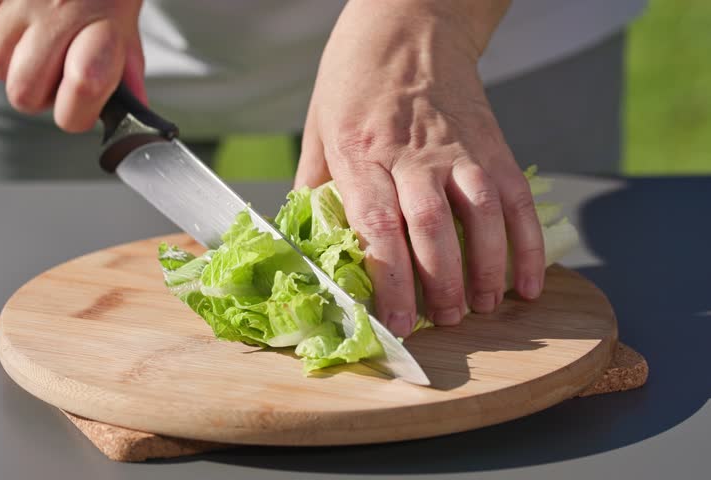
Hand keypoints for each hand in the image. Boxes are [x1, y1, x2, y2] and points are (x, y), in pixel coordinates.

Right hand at [0, 0, 144, 131]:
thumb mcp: (125, 26)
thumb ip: (127, 72)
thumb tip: (132, 112)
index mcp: (104, 24)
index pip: (85, 87)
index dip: (76, 113)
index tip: (77, 108)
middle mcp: (61, 9)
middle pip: (25, 92)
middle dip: (36, 93)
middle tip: (52, 68)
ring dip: (10, 62)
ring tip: (33, 38)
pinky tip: (13, 20)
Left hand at [295, 0, 544, 335]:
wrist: (409, 20)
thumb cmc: (355, 75)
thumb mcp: (319, 125)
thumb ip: (316, 184)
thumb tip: (311, 239)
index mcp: (360, 151)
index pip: (376, 223)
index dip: (389, 278)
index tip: (396, 319)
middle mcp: (409, 152)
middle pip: (430, 227)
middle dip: (440, 284)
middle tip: (444, 322)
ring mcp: (455, 147)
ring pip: (479, 214)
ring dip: (486, 268)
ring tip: (482, 306)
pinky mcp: (491, 143)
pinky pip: (515, 197)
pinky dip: (528, 242)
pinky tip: (528, 279)